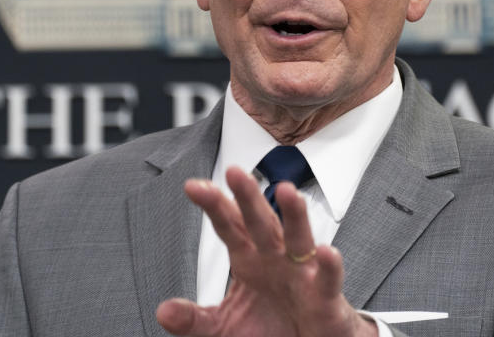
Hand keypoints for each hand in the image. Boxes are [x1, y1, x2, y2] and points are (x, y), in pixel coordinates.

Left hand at [155, 167, 376, 336]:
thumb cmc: (270, 328)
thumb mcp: (224, 327)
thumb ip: (195, 319)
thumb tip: (164, 311)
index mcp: (249, 259)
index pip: (229, 225)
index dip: (214, 206)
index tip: (194, 186)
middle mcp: (275, 258)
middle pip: (260, 222)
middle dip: (248, 198)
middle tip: (235, 172)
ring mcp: (302, 274)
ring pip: (298, 238)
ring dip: (294, 215)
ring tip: (286, 191)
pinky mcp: (325, 297)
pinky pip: (328, 279)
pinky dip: (329, 266)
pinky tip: (325, 251)